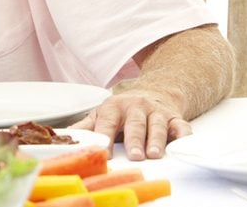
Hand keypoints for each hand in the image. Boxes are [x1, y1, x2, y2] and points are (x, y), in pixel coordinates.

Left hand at [69, 89, 190, 160]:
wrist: (152, 91)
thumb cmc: (122, 110)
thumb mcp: (101, 113)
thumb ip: (85, 127)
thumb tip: (63, 137)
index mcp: (114, 107)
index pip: (108, 122)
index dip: (105, 136)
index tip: (103, 151)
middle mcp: (136, 107)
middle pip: (135, 124)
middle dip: (134, 140)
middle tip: (134, 155)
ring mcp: (156, 112)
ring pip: (157, 125)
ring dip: (156, 139)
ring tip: (154, 154)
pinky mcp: (175, 117)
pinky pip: (181, 125)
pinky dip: (183, 135)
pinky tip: (182, 143)